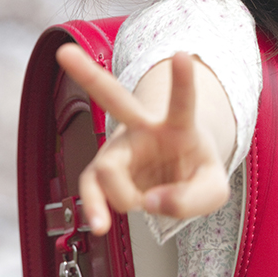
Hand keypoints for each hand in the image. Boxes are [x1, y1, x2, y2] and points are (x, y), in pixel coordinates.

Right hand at [55, 44, 230, 234]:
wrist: (179, 183)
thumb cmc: (197, 176)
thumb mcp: (213, 192)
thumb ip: (192, 199)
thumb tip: (151, 202)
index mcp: (179, 125)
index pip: (182, 100)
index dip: (182, 79)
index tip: (181, 54)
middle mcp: (143, 130)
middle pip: (114, 100)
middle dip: (88, 75)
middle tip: (64, 52)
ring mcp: (120, 149)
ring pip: (106, 169)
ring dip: (125, 198)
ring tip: (143, 205)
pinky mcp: (103, 171)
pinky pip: (91, 189)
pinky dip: (96, 209)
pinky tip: (100, 224)